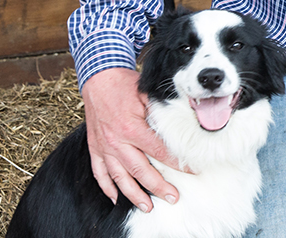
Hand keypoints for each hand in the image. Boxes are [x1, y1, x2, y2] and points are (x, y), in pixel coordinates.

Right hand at [81, 67, 181, 211]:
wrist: (98, 79)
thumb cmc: (126, 85)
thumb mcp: (148, 95)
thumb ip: (162, 112)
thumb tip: (184, 122)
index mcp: (132, 127)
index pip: (159, 152)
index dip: (176, 163)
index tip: (191, 171)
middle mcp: (116, 141)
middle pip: (140, 170)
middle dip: (158, 186)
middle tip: (173, 197)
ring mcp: (104, 147)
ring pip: (120, 177)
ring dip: (134, 194)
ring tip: (148, 206)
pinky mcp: (95, 148)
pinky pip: (99, 172)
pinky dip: (107, 187)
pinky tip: (116, 198)